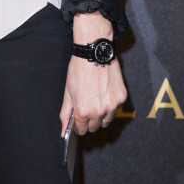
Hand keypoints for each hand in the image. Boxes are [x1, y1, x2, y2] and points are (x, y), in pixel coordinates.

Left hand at [60, 12, 126, 135]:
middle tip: (87, 105)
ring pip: (106, 121)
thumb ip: (65, 112)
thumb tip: (62, 130)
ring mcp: (111, 106)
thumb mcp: (68, 91)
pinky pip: (115, 109)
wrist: (94, 52)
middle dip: (89, 120)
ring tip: (96, 98)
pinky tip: (104, 91)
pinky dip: (111, 104)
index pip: (81, 130)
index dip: (78, 125)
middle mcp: (98, 111)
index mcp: (82, 111)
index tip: (79, 119)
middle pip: (94, 127)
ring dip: (101, 115)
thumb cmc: (79, 69)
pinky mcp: (121, 98)